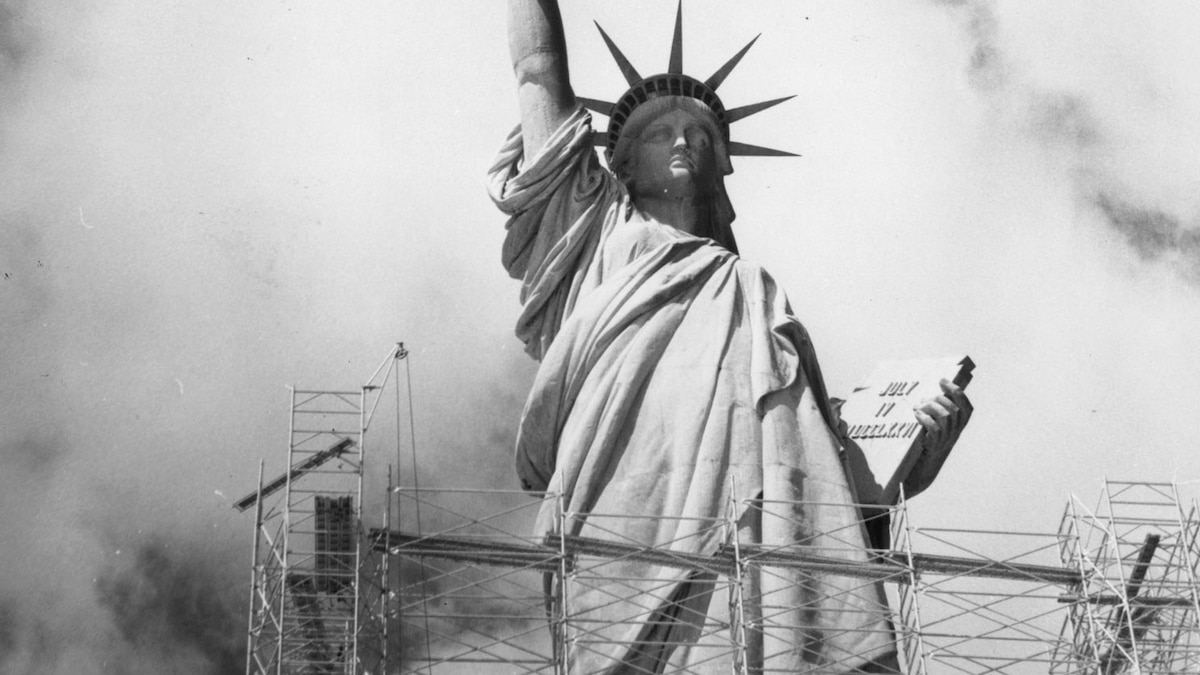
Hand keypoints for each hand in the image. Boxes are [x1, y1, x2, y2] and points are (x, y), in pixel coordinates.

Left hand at [904, 378, 972, 496]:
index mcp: (958, 428)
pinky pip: (934, 429)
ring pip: (946, 417)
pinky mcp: (934, 448)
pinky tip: (917, 415)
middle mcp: (955, 435)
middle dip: (938, 398)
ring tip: (917, 407)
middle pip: (955, 409)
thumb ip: (935, 414)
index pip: (967, 408)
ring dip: (930, 407)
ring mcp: (945, 442)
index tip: (942, 381)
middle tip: (923, 399)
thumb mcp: (933, 429)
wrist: (919, 473)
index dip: (957, 392)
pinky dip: (925, 418)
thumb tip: (928, 395)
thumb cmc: (924, 446)